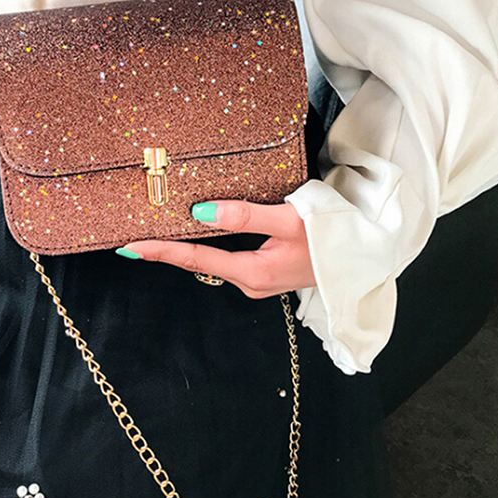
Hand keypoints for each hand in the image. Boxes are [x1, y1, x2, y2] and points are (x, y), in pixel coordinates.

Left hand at [116, 201, 315, 297]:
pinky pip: (229, 257)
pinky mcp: (267, 272)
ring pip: (214, 260)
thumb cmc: (332, 235)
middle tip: (134, 236)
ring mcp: (259, 280)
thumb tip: (199, 214)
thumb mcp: (289, 220)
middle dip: (167, 250)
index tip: (129, 246)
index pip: (195, 260)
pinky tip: (198, 232)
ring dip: (188, 246)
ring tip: (157, 232)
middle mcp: (251, 282)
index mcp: (253, 273)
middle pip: (200, 263)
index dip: (160, 251)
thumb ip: (244, 216)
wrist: (368, 254)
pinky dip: (210, 245)